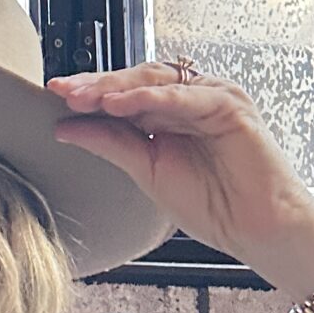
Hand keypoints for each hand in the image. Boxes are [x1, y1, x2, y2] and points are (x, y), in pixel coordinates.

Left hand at [49, 63, 313, 300]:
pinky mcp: (231, 104)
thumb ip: (111, 144)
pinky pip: (185, 96)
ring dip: (117, 87)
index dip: (90, 92)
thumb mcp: (147, 172)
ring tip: (84, 96)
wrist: (258, 232)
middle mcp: (190, 98)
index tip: (54, 95)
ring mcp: (212, 97)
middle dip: (97, 85)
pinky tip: (122, 104)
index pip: (124, 92)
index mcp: (170, 112)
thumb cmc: (213, 205)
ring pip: (156, 81)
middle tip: (62, 90)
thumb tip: (65, 127)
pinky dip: (152, 98)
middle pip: (136, 80)